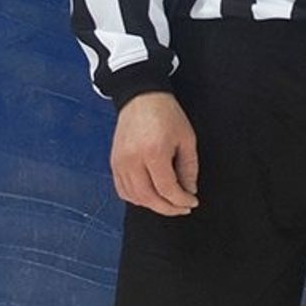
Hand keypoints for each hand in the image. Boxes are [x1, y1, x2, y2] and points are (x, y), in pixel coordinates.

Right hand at [111, 92, 199, 214]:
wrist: (141, 97)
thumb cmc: (166, 115)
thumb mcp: (186, 139)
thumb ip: (189, 168)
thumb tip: (189, 191)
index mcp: (154, 152)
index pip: (167, 189)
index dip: (181, 200)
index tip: (192, 202)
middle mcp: (133, 160)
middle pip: (149, 198)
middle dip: (168, 208)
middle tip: (182, 208)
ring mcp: (120, 162)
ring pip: (134, 197)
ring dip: (153, 205)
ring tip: (168, 202)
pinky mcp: (114, 162)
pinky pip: (123, 190)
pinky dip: (137, 198)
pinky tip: (151, 195)